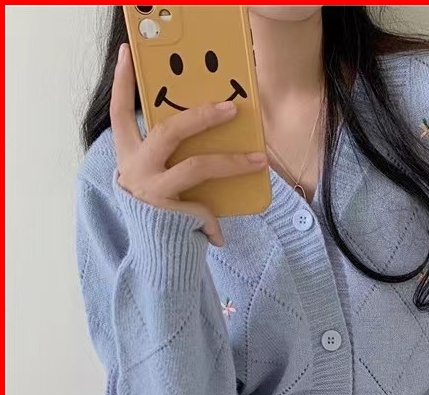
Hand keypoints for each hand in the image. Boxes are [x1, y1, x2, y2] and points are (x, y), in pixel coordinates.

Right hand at [111, 43, 267, 246]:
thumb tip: (213, 130)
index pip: (120, 112)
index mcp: (128, 155)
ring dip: (232, 162)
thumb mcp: (159, 179)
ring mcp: (150, 190)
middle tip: (232, 108)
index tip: (129, 52)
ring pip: (197, 165)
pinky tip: (217, 235)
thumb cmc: (162, 212)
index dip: (123, 83)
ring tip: (260, 160)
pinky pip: (203, 206)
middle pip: (169, 131)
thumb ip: (172, 157)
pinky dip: (213, 220)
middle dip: (202, 116)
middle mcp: (134, 169)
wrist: (156, 258)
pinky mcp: (168, 213)